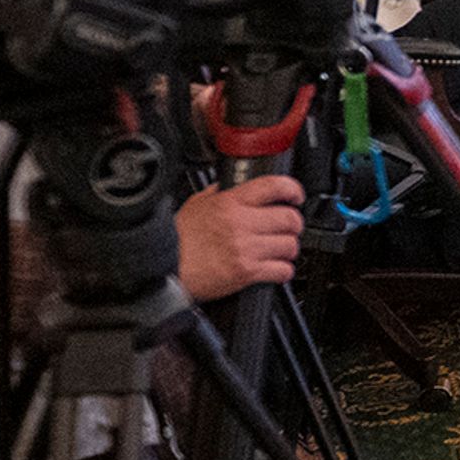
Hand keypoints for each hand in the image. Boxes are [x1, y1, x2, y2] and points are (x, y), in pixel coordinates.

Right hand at [178, 176, 303, 300]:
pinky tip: (273, 268)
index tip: (295, 196)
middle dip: (293, 224)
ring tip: (278, 250)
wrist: (164, 268)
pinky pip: (282, 271)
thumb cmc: (177, 239)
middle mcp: (241, 223)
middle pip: (290, 219)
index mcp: (230, 202)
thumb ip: (221, 194)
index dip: (292, 190)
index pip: (274, 186)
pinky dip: (282, 271)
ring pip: (290, 245)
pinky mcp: (246, 272)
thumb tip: (236, 187)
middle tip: (287, 228)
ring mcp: (245, 249)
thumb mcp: (197, 204)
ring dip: (287, 249)